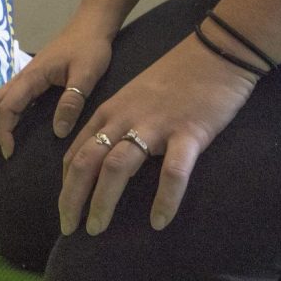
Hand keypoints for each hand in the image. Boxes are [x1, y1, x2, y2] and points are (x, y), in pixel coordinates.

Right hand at [0, 17, 113, 158]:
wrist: (92, 24)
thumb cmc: (90, 47)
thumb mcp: (86, 74)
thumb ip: (72, 101)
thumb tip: (57, 131)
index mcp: (32, 77)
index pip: (7, 107)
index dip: (4, 132)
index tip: (10, 153)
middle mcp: (23, 77)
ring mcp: (26, 76)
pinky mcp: (33, 78)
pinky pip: (10, 98)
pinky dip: (4, 114)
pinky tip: (12, 127)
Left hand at [58, 34, 256, 235]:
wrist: (215, 51)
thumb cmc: (175, 78)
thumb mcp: (133, 98)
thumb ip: (116, 125)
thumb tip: (101, 160)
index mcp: (110, 112)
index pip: (75, 153)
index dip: (66, 186)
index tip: (65, 212)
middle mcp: (125, 119)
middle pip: (86, 162)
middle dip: (72, 198)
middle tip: (69, 229)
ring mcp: (156, 125)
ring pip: (117, 167)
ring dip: (102, 201)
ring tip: (97, 229)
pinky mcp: (189, 132)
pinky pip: (173, 171)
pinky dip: (164, 199)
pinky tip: (159, 222)